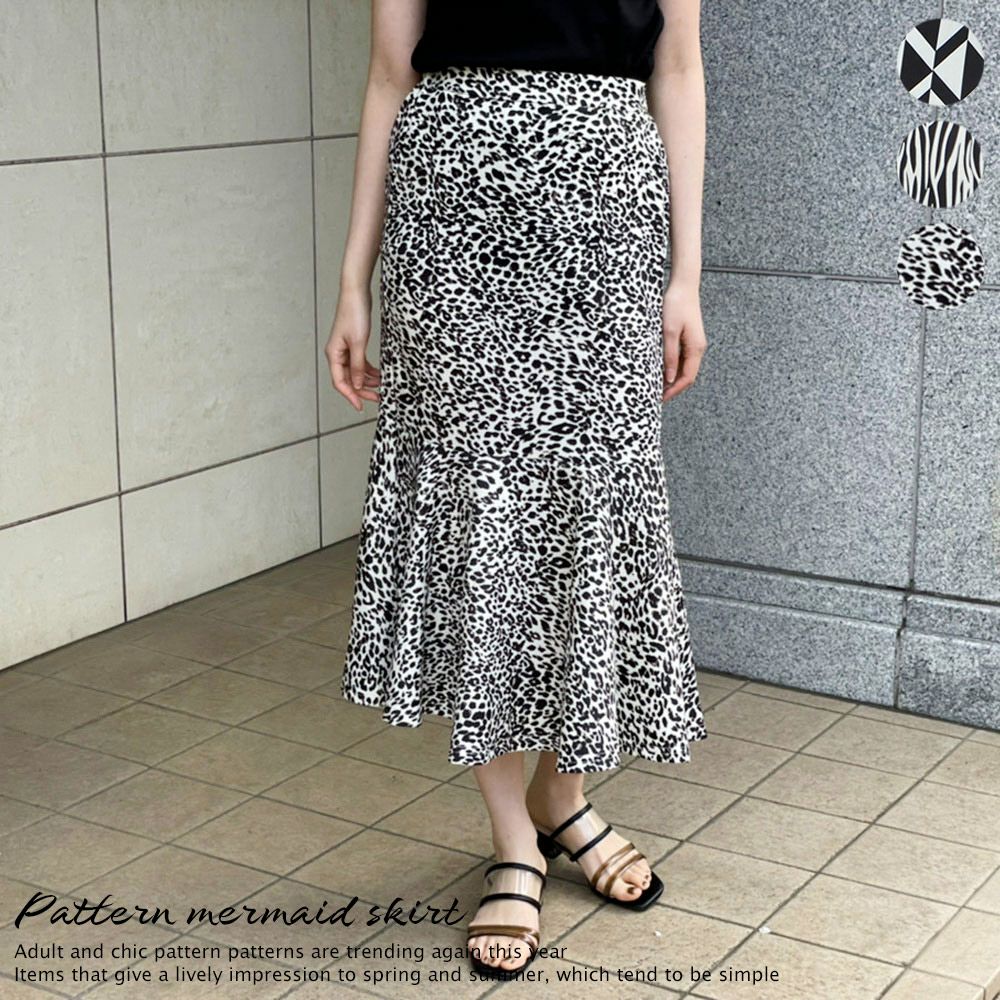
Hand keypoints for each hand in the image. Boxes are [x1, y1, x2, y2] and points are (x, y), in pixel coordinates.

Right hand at [324, 284, 380, 411]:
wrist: (356, 293)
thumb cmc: (354, 314)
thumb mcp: (359, 344)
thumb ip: (358, 366)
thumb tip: (358, 385)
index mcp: (334, 355)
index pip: (340, 382)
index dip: (351, 396)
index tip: (361, 406)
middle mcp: (337, 354)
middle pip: (348, 380)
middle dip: (362, 390)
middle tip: (377, 398)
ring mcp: (345, 349)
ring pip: (354, 372)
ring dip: (367, 381)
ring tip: (381, 387)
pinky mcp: (353, 344)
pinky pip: (359, 363)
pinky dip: (368, 370)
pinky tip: (378, 375)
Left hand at [661, 278, 706, 401]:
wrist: (683, 285)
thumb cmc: (676, 305)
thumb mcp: (669, 331)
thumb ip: (669, 356)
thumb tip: (669, 378)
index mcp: (696, 348)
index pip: (687, 378)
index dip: (674, 391)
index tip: (660, 399)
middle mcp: (698, 348)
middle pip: (687, 376)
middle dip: (673, 388)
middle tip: (657, 397)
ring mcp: (694, 344)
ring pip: (685, 368)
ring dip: (672, 379)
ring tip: (657, 386)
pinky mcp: (688, 338)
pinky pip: (683, 359)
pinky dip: (673, 368)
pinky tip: (662, 370)